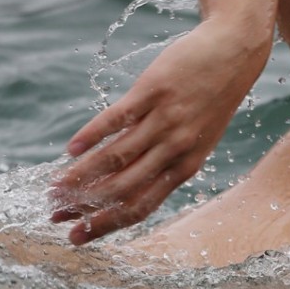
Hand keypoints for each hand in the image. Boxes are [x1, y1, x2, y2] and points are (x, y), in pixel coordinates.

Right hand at [51, 20, 269, 244]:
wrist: (235, 52)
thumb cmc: (213, 97)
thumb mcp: (198, 138)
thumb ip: (166, 161)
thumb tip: (125, 180)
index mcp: (187, 166)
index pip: (142, 206)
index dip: (106, 223)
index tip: (78, 235)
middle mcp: (176, 148)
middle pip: (123, 188)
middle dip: (85, 206)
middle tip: (54, 215)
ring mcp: (165, 120)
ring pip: (116, 157)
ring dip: (80, 176)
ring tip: (54, 187)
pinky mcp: (154, 90)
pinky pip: (116, 118)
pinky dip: (90, 136)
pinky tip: (70, 149)